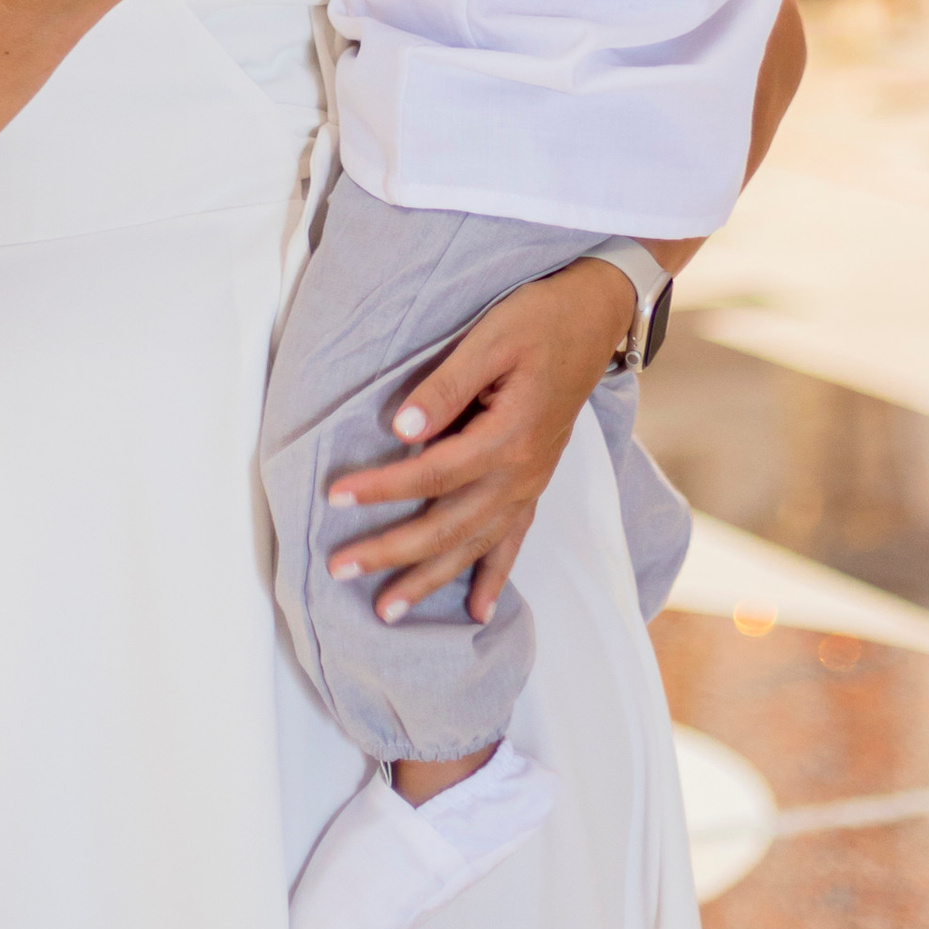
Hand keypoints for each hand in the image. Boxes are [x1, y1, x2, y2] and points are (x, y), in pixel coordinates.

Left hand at [323, 257, 634, 625]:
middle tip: (339, 569)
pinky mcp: (534, 481)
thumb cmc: (539, 320)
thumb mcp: (490, 338)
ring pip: (475, 545)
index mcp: (508, 437)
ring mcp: (531, 483)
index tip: (334, 497)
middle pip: (448, 526)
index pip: (431, 475)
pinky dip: (494, 577)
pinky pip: (513, 539)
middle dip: (392, 552)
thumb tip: (401, 430)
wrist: (593, 317)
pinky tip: (478, 609)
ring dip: (430, 579)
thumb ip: (445, 387)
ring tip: (388, 610)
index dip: (381, 489)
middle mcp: (522, 473)